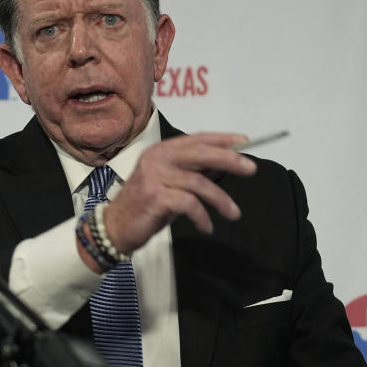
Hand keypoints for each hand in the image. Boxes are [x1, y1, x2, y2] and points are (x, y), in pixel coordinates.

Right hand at [103, 133, 256, 253]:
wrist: (115, 227)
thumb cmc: (146, 205)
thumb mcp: (169, 183)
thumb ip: (192, 172)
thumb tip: (225, 163)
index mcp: (162, 151)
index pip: (197, 139)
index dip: (222, 139)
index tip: (244, 141)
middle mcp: (157, 158)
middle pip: (201, 154)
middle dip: (229, 160)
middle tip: (251, 169)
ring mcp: (155, 177)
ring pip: (199, 183)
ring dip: (220, 200)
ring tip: (233, 214)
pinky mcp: (155, 197)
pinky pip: (189, 204)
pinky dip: (202, 217)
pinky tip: (207, 227)